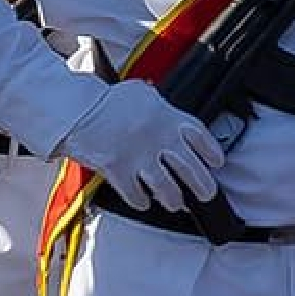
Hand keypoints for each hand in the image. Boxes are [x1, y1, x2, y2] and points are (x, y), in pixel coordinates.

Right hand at [62, 78, 227, 209]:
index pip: (202, 139)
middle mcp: (160, 139)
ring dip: (174, 198)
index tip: (216, 162)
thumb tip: (163, 105)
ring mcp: (141, 158)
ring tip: (176, 202)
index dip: (212, 153)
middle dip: (203, 186)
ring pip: (168, 189)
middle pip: (191, 170)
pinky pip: (136, 195)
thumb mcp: (141, 92)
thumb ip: (157, 102)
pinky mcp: (120, 172)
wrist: (78, 110)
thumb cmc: (107, 100)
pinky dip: (141, 201)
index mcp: (169, 118)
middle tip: (207, 193)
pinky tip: (143, 202)